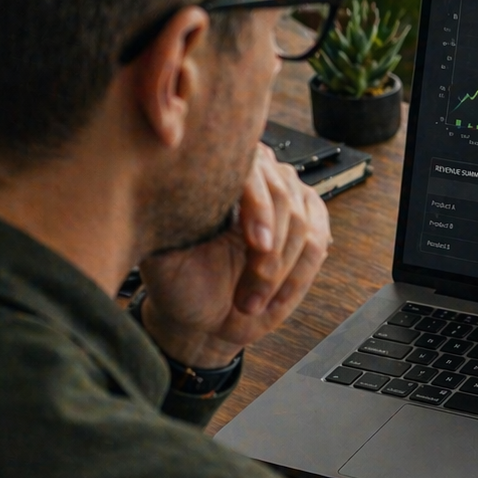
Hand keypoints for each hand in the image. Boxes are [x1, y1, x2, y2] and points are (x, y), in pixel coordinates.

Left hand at [138, 143, 331, 367]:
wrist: (203, 312)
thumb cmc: (179, 282)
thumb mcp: (160, 253)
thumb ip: (164, 221)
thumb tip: (169, 190)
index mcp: (214, 175)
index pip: (249, 165)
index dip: (258, 204)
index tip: (259, 245)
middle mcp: (254, 177)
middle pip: (283, 194)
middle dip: (272, 252)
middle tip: (249, 294)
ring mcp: (285, 197)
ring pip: (303, 223)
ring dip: (283, 272)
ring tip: (252, 303)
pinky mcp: (308, 222)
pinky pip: (317, 243)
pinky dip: (299, 276)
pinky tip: (275, 298)